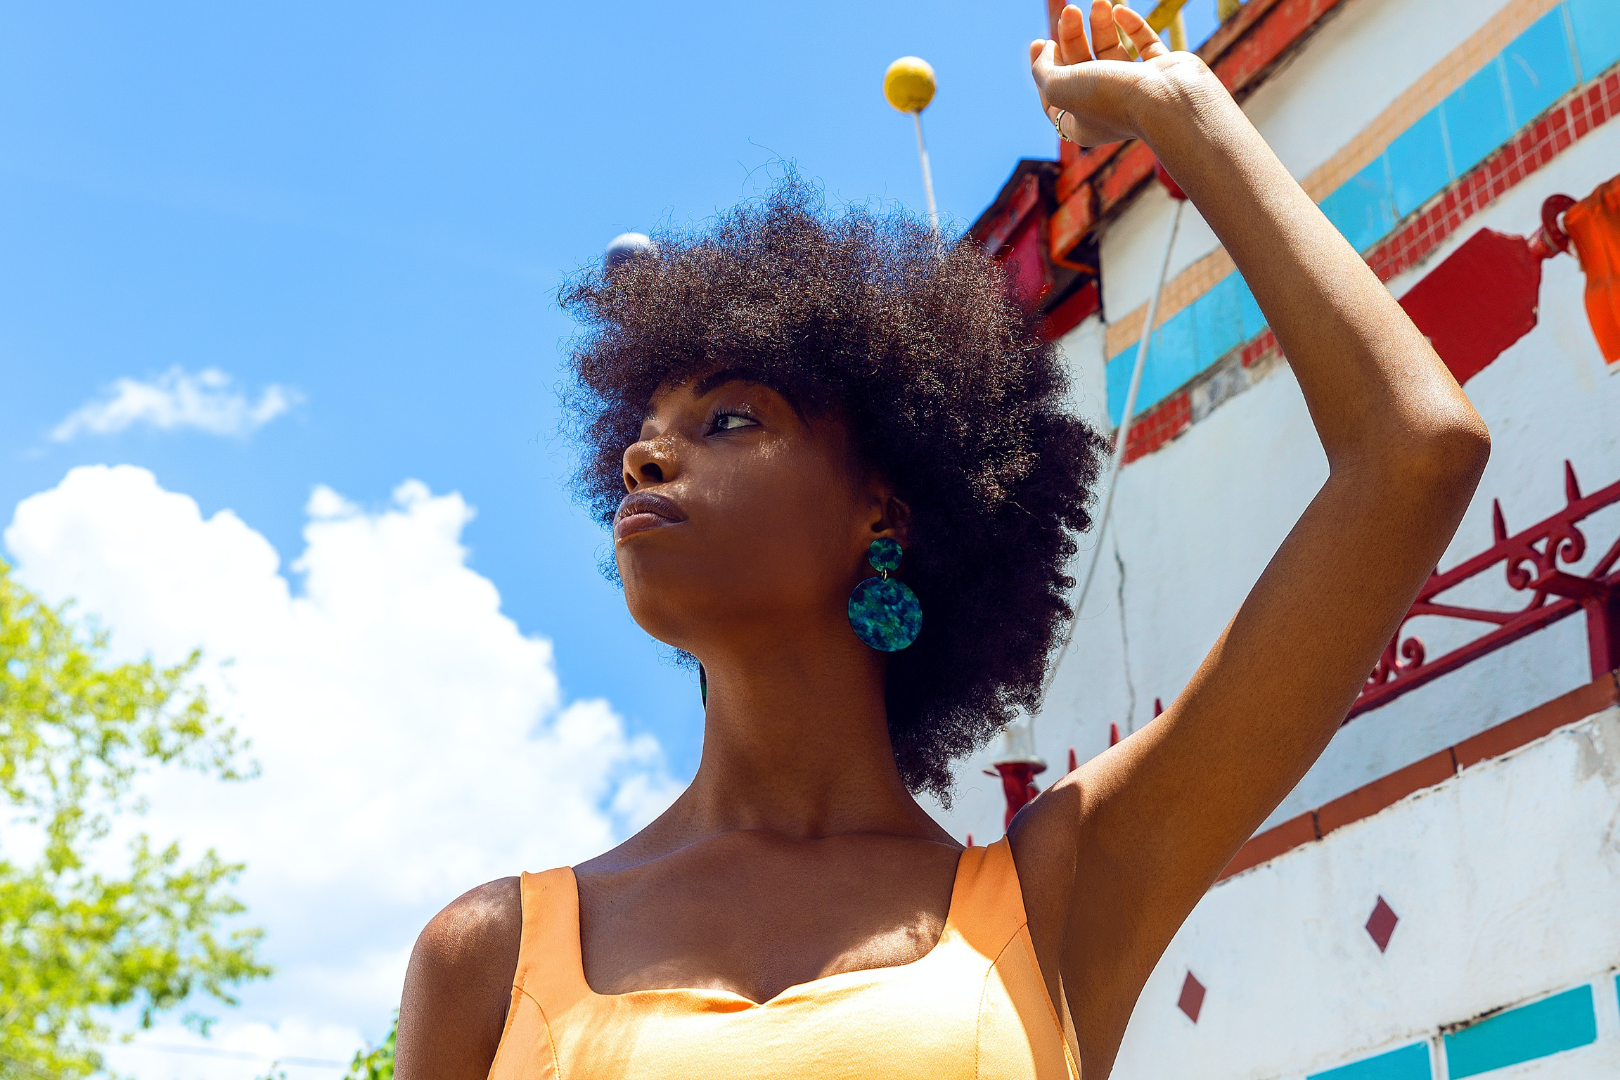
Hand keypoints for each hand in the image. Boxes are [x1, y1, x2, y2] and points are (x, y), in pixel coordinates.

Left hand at [1028, 2, 1181, 147]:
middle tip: (1069, 11)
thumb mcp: (1060, 88)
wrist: (1168, 100)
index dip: (1043, 69)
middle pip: (1080, 67)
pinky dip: (1132, 26)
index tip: (1040, 42)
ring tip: (1097, 3)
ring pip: (1111, 51)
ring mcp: (1136, 90)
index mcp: (1082, 123)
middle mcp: (1107, 108)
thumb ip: (1043, 71)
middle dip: (1072, 37)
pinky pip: (1144, 44)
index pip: (1054, 96)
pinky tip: (1119, 11)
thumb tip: (1045, 50)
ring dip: (1100, 26)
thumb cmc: (1111, 98)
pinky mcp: (1160, 71)